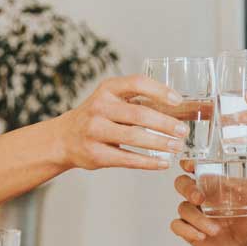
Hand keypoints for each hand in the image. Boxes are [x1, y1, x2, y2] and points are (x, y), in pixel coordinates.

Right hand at [54, 75, 187, 170]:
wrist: (64, 138)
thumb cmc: (97, 117)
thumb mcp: (111, 100)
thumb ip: (137, 101)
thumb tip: (180, 109)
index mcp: (108, 89)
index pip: (137, 83)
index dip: (160, 91)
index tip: (178, 101)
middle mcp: (99, 107)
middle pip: (139, 114)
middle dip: (165, 124)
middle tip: (182, 131)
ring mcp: (95, 131)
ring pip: (134, 137)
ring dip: (160, 143)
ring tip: (177, 147)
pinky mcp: (95, 153)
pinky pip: (127, 159)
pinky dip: (149, 162)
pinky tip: (163, 163)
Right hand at [168, 160, 246, 245]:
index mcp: (212, 181)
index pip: (194, 166)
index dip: (188, 162)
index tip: (191, 165)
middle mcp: (199, 194)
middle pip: (181, 183)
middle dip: (187, 188)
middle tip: (200, 198)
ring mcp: (192, 212)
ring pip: (183, 208)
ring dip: (197, 219)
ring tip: (216, 230)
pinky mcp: (188, 229)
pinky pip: (178, 226)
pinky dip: (188, 231)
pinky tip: (202, 236)